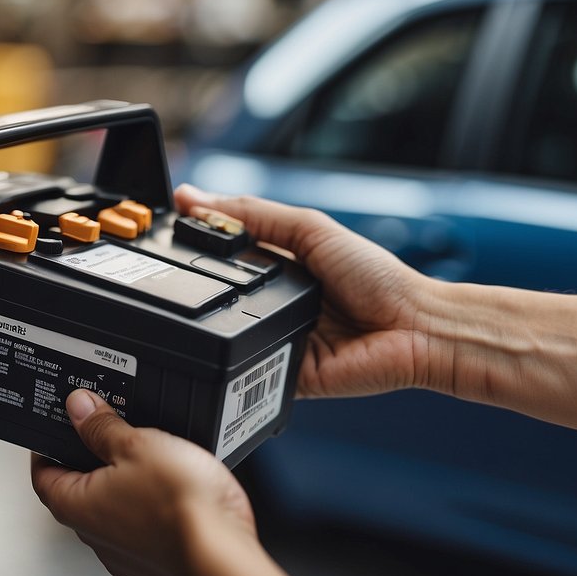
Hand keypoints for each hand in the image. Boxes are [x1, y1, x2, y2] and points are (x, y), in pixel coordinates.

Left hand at [30, 388, 256, 575]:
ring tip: (150, 456)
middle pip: (79, 490)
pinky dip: (151, 505)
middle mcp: (94, 535)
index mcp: (75, 505)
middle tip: (109, 430)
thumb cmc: (178, 505)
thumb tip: (78, 407)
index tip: (61, 426)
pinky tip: (173, 488)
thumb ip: (102, 426)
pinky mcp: (154, 561)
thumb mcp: (136, 445)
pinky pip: (143, 526)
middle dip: (92, 458)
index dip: (48, 446)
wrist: (221, 556)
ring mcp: (125, 554)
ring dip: (125, 482)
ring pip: (114, 508)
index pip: (42, 473)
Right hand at [175, 184, 430, 398]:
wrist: (416, 329)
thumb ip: (253, 215)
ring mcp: (276, 342)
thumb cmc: (379, 277)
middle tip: (170, 270)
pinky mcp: (282, 377)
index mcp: (279, 268)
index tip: (160, 229)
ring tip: (211, 303)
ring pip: (227, 334)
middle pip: (219, 295)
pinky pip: (248, 370)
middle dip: (197, 285)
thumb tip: (194, 198)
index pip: (224, 255)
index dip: (195, 244)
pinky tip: (239, 339)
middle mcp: (275, 305)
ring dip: (218, 320)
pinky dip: (241, 357)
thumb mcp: (309, 229)